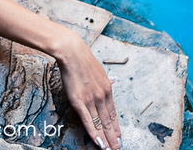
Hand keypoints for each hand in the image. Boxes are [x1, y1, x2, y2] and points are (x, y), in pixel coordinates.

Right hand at [55, 34, 121, 149]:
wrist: (72, 53)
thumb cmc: (84, 60)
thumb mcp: (100, 71)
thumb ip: (105, 81)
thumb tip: (111, 83)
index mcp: (108, 90)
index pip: (114, 114)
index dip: (117, 127)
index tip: (120, 137)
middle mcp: (102, 97)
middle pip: (109, 122)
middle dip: (114, 138)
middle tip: (118, 149)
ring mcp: (91, 100)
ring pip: (100, 124)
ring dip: (106, 139)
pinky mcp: (79, 101)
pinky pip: (87, 121)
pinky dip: (94, 133)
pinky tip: (98, 142)